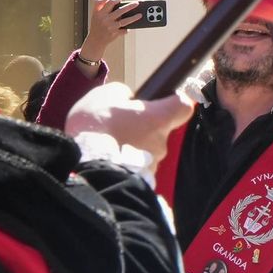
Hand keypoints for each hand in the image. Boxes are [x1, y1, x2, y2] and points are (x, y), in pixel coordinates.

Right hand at [66, 82, 193, 168]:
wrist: (89, 170)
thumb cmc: (98, 128)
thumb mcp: (102, 97)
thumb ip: (121, 92)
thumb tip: (126, 98)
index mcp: (159, 118)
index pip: (184, 106)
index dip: (176, 102)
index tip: (165, 100)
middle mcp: (162, 141)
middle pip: (159, 129)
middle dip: (142, 127)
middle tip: (118, 125)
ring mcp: (154, 162)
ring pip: (146, 149)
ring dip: (131, 146)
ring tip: (108, 144)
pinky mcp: (144, 180)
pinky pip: (137, 166)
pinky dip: (125, 161)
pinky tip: (107, 158)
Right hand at [78, 0, 138, 72]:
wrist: (95, 40)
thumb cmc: (97, 24)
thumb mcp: (95, 13)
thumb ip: (99, 4)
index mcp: (100, 13)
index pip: (109, 3)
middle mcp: (105, 19)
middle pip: (120, 11)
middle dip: (129, 6)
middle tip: (137, 3)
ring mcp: (111, 27)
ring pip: (125, 21)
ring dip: (133, 18)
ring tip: (140, 15)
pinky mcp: (115, 34)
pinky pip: (124, 30)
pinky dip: (127, 29)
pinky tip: (131, 26)